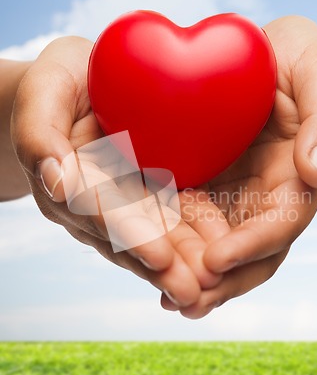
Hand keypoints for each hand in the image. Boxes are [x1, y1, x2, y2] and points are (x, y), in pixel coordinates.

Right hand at [11, 37, 226, 306]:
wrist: (83, 85)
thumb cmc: (62, 82)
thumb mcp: (45, 91)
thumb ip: (38, 133)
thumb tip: (56, 181)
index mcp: (68, 180)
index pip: (97, 211)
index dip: (127, 233)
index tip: (158, 256)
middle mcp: (96, 202)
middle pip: (128, 238)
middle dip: (160, 265)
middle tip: (192, 291)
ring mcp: (122, 203)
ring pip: (151, 237)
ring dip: (179, 264)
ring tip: (210, 287)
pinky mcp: (148, 196)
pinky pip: (171, 219)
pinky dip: (192, 240)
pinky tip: (219, 259)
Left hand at [161, 16, 316, 318]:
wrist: (274, 60)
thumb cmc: (303, 64)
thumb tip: (315, 172)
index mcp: (297, 178)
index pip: (281, 223)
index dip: (252, 246)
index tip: (217, 262)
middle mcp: (267, 197)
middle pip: (250, 252)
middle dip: (221, 281)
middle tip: (184, 303)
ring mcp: (236, 196)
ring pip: (219, 246)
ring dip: (196, 276)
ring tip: (166, 299)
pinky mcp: (208, 186)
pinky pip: (192, 221)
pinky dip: (176, 246)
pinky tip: (149, 261)